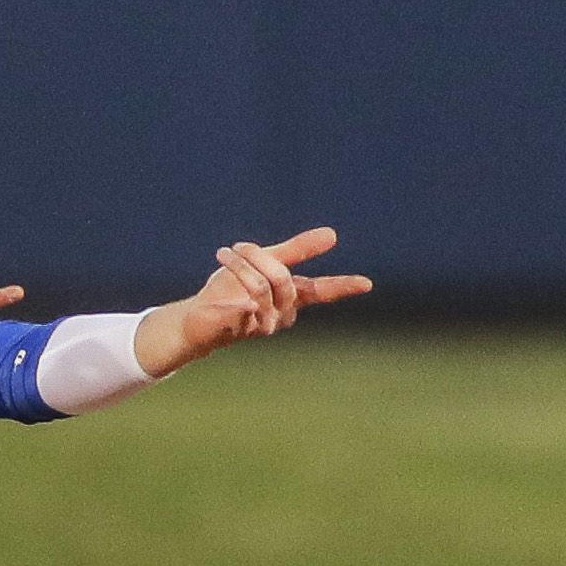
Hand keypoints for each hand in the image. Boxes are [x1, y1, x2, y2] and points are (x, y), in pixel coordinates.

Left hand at [134, 227, 371, 375]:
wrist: (198, 318)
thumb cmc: (232, 290)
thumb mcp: (263, 262)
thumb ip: (297, 249)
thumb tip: (333, 234)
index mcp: (290, 298)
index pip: (321, 291)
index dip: (343, 286)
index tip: (367, 283)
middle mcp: (282, 315)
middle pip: (283, 280)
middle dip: (260, 257)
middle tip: (239, 246)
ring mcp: (262, 326)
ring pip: (262, 290)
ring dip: (241, 267)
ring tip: (224, 254)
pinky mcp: (240, 331)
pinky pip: (243, 312)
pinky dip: (235, 301)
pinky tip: (228, 302)